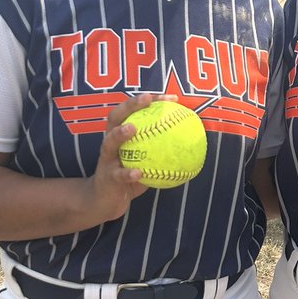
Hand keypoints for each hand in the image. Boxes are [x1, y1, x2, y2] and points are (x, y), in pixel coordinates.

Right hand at [83, 93, 173, 222]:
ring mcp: (106, 159)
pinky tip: (138, 173)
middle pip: (116, 117)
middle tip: (146, 99)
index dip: (150, 101)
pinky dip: (127, 173)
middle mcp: (110, 142)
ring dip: (120, 134)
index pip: (133, 110)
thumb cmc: (129, 176)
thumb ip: (162, 149)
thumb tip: (191, 141)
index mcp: (120, 134)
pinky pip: (117, 174)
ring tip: (132, 129)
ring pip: (109, 142)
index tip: (171, 98)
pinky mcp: (106, 177)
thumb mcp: (146, 160)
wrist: (105, 200)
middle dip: (130, 105)